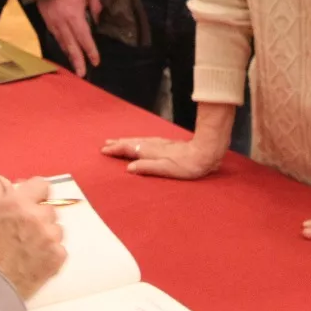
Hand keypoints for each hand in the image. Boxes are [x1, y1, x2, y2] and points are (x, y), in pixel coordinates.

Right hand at [0, 178, 66, 300]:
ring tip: (29, 252)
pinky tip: (35, 263)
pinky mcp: (57, 255)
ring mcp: (49, 236)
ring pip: (57, 230)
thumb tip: (17, 201)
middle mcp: (35, 215)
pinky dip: (51, 256)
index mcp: (17, 203)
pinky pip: (60, 250)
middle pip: (50, 210)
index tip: (35, 202)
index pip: (41, 185)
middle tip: (27, 234)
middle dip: (41, 220)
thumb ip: (7, 206)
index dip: (38, 195)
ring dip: (47, 238)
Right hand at [38, 0, 102, 76]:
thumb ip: (96, 4)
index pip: (84, 38)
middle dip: (77, 60)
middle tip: (82, 74)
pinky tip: (65, 48)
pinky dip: (61, 44)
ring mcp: (52, 21)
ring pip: (61, 42)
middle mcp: (61, 22)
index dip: (91, 51)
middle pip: (71, 45)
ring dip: (68, 54)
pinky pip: (54, 35)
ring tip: (75, 65)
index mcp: (74, 15)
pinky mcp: (45, 18)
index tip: (96, 61)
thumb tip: (98, 20)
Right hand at [101, 135, 223, 179]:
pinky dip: (138, 140)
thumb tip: (129, 168)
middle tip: (105, 143)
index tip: (104, 150)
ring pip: (139, 141)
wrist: (206, 153)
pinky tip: (139, 142)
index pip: (130, 150)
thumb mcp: (167, 170)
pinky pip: (146, 141)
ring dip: (127, 141)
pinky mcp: (167, 144)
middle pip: (132, 143)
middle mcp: (154, 145)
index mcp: (152, 152)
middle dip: (118, 143)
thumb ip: (148, 168)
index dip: (116, 150)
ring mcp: (161, 143)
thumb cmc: (188, 165)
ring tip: (117, 141)